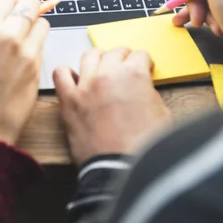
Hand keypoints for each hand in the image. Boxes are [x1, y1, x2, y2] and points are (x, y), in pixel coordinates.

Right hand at [0, 0, 49, 144]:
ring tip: (22, 37)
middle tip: (19, 15)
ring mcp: (27, 52)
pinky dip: (37, 44)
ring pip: (42, 22)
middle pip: (30, 3)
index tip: (5, 8)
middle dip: (25, 6)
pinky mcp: (38, 67)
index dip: (6, 2)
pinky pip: (43, 44)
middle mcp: (9, 36)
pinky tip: (24, 55)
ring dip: (34, 25)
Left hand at [54, 48, 170, 165]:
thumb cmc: (143, 148)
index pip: (140, 55)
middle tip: (125, 69)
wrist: (121, 170)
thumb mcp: (162, 114)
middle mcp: (108, 74)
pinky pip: (60, 74)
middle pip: (115, 52)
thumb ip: (150, 93)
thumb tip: (142, 89)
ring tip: (102, 69)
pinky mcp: (69, 101)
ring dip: (98, 60)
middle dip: (123, 58)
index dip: (144, 63)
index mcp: (134, 74)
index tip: (143, 69)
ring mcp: (86, 85)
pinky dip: (66, 74)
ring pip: (89, 55)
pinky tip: (75, 81)